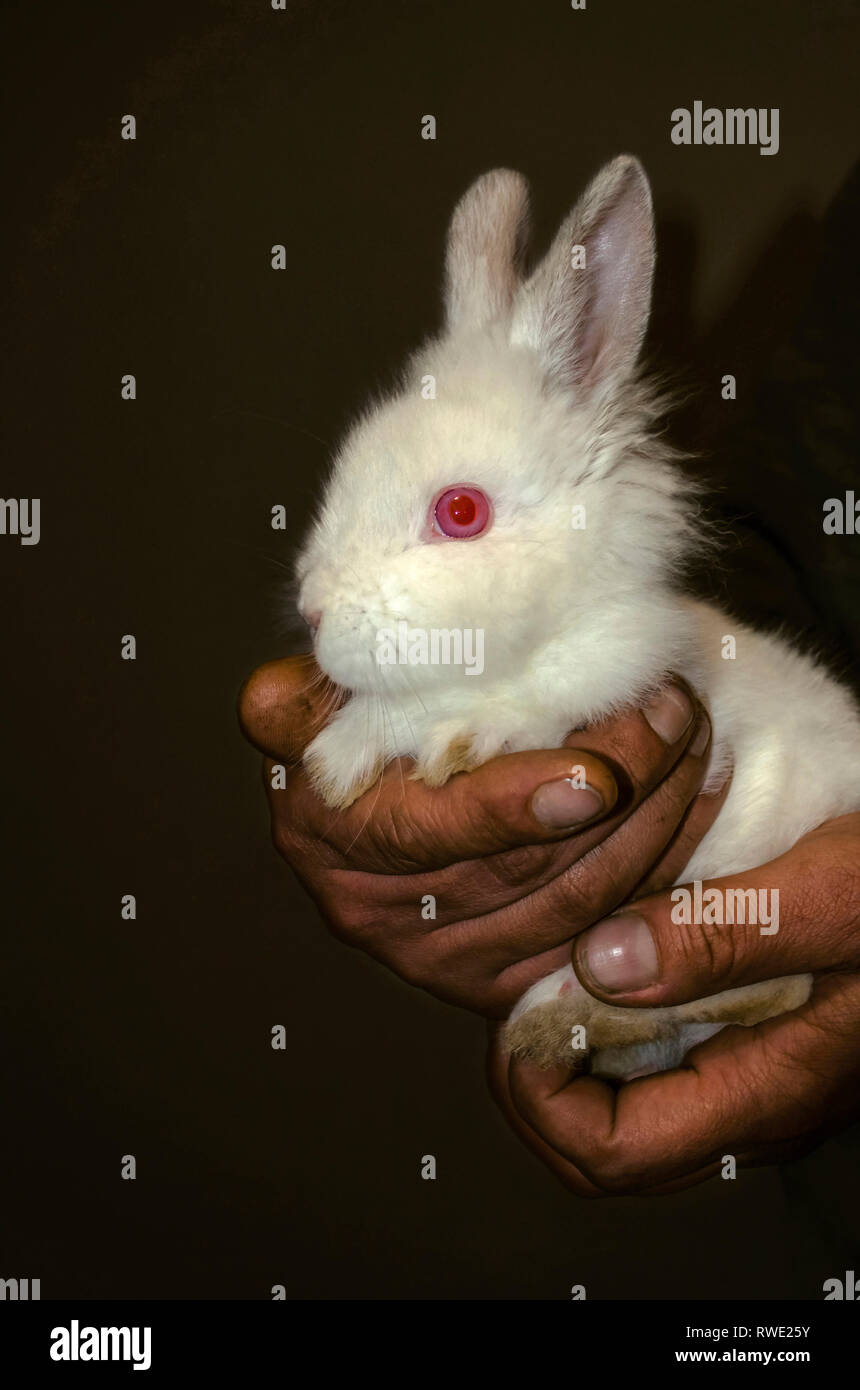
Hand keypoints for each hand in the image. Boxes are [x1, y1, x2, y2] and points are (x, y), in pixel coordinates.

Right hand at [238, 656, 727, 1015]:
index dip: (508, 808)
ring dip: (652, 815)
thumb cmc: (381, 702)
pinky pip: (599, 932)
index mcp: (319, 819)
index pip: (419, 831)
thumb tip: (348, 654)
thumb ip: (359, 669)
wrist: (396, 773)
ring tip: (690, 734)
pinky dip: (662, 862)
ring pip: (570, 899)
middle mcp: (362, 902)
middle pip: (515, 865)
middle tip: (672, 709)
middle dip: (615, 784)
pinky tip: (693, 797)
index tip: (594, 780)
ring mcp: (429, 955)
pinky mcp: (494, 982)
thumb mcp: (351, 674)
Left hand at [488, 813, 859, 1194]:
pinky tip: (610, 951)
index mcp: (772, 1085)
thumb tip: (605, 963)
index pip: (615, 1153)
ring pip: (636, 1099)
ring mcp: (762, 1067)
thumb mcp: (836, 890)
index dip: (542, 1100)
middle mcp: (760, 1096)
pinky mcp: (764, 1029)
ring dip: (579, 1047)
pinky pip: (669, 1053)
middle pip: (613, 1144)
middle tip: (523, 996)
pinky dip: (620, 1016)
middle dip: (545, 1083)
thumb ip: (726, 931)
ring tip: (555, 969)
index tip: (519, 1018)